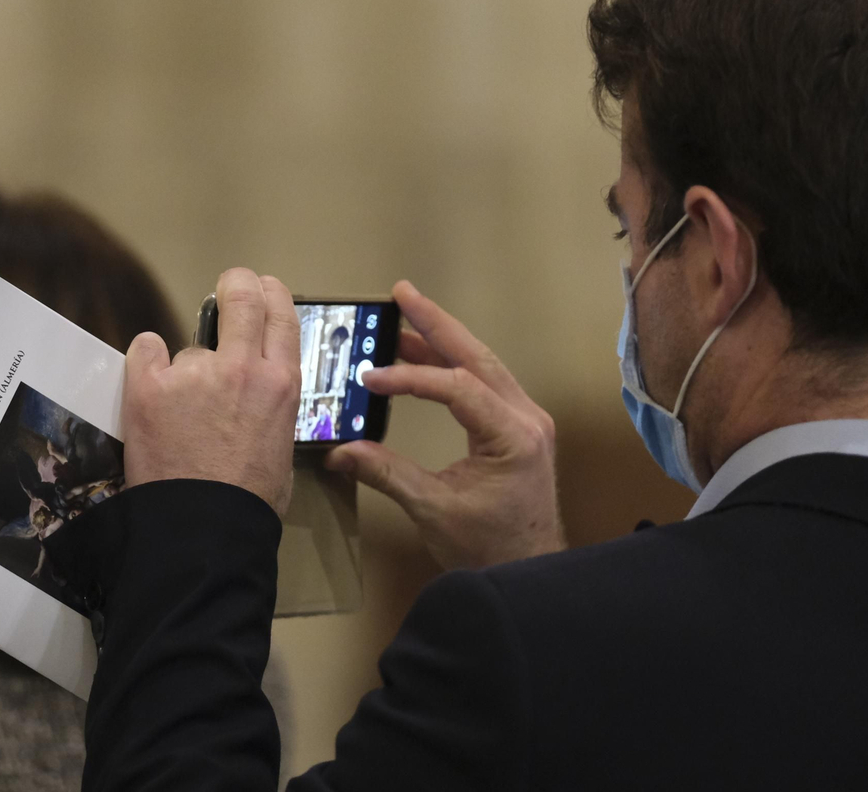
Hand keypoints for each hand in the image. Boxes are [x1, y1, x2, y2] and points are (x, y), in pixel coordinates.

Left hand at [122, 268, 301, 514]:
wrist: (204, 530)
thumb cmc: (246, 501)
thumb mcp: (283, 445)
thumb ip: (271, 405)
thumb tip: (256, 396)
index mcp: (281, 384)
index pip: (281, 313)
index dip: (270, 293)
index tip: (261, 290)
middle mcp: (242, 369)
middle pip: (242, 295)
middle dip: (236, 283)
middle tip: (228, 287)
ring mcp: (194, 374)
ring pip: (189, 349)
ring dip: (184, 371)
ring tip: (180, 417)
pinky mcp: (150, 386)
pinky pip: (145, 351)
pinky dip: (145, 363)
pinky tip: (149, 387)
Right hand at [325, 281, 564, 569]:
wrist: (528, 572)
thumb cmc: (488, 548)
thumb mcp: (433, 509)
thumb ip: (387, 473)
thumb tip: (339, 452)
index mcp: (513, 436)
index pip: (456, 387)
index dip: (410, 378)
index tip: (369, 380)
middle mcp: (527, 418)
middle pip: (477, 358)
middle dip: (436, 324)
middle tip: (402, 293)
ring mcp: (526, 421)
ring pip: (482, 366)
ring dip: (443, 340)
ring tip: (404, 316)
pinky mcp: (518, 429)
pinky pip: (484, 384)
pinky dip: (453, 366)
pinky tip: (423, 356)